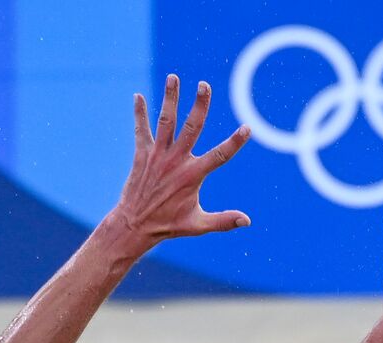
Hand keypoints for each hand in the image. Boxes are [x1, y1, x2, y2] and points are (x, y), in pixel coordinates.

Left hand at [112, 74, 250, 242]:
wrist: (134, 225)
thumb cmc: (169, 225)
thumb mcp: (199, 225)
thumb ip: (224, 221)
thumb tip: (248, 221)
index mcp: (193, 176)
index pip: (219, 156)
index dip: (234, 142)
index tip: (247, 128)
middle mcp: (176, 161)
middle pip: (191, 127)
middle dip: (199, 105)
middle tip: (204, 85)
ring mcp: (158, 155)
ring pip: (166, 121)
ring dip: (170, 98)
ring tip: (174, 77)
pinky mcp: (142, 154)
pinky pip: (141, 129)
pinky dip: (140, 113)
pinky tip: (138, 97)